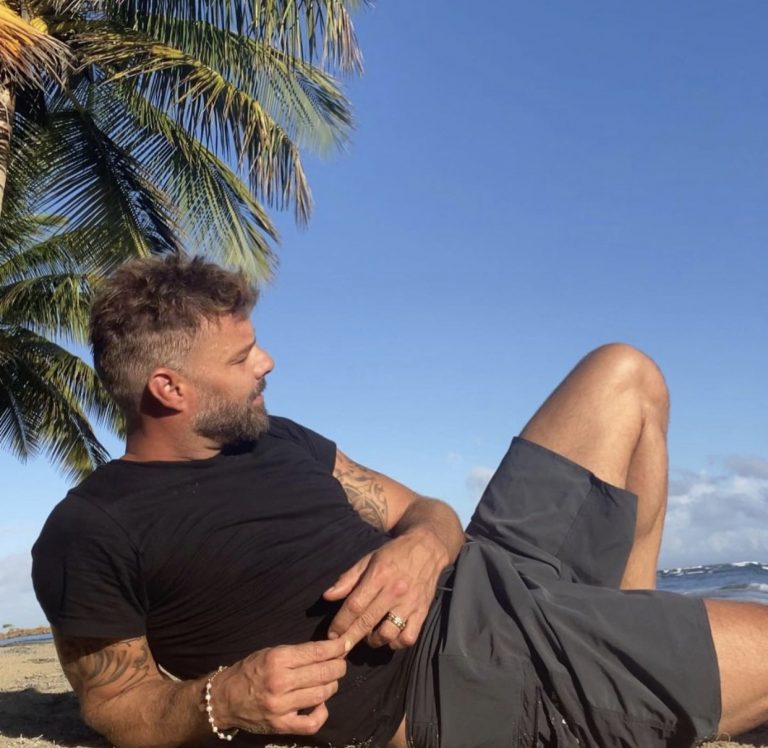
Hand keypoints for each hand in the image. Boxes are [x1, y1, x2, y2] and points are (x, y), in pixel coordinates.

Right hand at [215, 638, 348, 735]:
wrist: (225, 699)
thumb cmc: (250, 671)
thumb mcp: (271, 652)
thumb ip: (298, 652)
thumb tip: (328, 650)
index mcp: (278, 659)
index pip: (317, 652)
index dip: (336, 647)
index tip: (345, 644)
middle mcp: (280, 682)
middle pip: (324, 673)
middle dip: (339, 666)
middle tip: (341, 663)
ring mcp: (281, 706)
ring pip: (322, 694)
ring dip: (332, 686)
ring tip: (330, 680)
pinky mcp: (281, 725)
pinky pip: (312, 723)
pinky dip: (322, 713)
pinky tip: (320, 704)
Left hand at [323, 529, 448, 649]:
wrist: (427, 547)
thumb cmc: (394, 553)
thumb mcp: (369, 559)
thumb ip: (348, 578)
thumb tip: (328, 596)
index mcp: (379, 575)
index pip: (355, 605)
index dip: (340, 623)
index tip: (332, 633)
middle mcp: (394, 591)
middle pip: (367, 622)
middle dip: (349, 639)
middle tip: (340, 649)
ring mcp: (410, 603)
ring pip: (387, 634)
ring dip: (373, 641)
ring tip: (368, 637)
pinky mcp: (423, 611)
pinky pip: (408, 638)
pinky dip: (396, 643)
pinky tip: (389, 637)